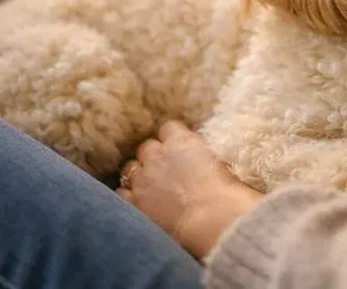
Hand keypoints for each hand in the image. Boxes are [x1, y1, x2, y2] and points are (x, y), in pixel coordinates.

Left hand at [118, 121, 262, 259]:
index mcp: (181, 140)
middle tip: (165, 170)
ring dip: (139, 174)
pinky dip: (129, 195)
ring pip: (130, 168)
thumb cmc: (225, 191)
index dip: (173, 139)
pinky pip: (121, 193)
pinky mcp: (134, 202)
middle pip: (146, 147)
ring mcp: (142, 178)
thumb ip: (200, 153)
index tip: (179, 148)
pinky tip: (138, 202)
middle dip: (153, 156)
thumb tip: (198, 156)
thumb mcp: (218, 161)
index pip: (168, 128)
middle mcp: (156, 154)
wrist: (212, 218)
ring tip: (150, 187)